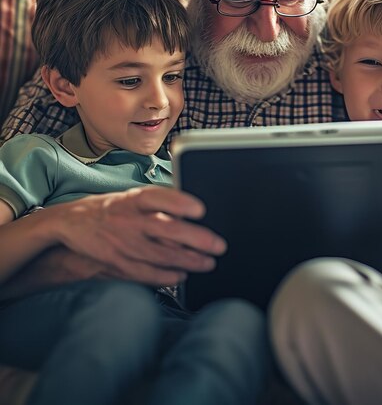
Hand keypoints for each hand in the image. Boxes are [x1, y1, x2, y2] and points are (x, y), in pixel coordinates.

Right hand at [55, 186, 226, 285]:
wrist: (72, 223)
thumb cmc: (113, 208)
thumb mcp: (133, 196)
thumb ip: (160, 202)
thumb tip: (193, 209)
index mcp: (135, 198)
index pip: (159, 197)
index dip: (180, 203)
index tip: (200, 209)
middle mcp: (129, 219)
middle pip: (167, 229)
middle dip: (197, 239)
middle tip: (218, 246)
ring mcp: (123, 243)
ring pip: (161, 255)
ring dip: (189, 261)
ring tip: (208, 263)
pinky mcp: (117, 262)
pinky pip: (146, 273)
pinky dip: (167, 276)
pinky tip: (183, 275)